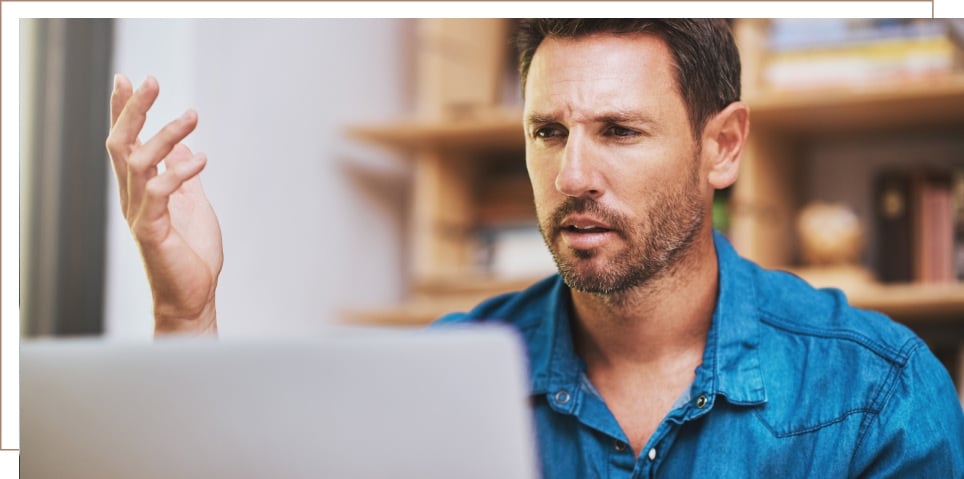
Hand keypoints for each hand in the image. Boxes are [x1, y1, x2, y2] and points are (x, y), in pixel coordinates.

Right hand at [105, 75, 222, 334]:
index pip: (125, 143)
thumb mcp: (192, 204)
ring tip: (192, 115)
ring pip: (138, 163)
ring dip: (165, 134)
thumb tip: (182, 146)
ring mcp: (140, 214)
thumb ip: (183, 176)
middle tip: (151, 80)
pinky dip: (180, 172)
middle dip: (133, 110)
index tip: (128, 80)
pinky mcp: (153, 231)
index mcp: (141, 190)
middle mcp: (133, 198)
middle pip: (121, 144)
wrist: (194, 298)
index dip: (124, 112)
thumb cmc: (192, 254)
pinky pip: (160, 193)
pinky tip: (202, 159)